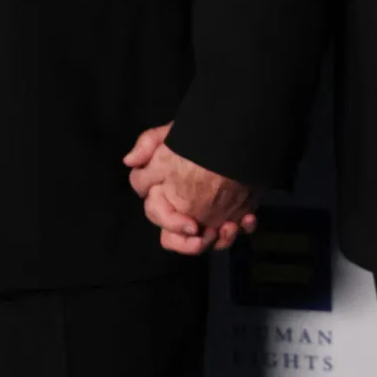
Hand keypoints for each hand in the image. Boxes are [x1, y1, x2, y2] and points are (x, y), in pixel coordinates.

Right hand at [123, 124, 256, 255]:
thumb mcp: (172, 134)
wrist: (235, 132)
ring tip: (231, 226)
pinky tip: (248, 218)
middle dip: (191, 244)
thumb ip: (148, 144)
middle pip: (178, 238)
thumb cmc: (199, 134)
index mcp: (166, 194)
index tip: (191, 225)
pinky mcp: (233, 211)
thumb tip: (128, 161)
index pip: (158, 216)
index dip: (171, 223)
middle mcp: (184, 209)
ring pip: (208, 241)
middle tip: (207, 234)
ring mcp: (209, 213)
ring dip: (220, 239)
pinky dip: (243, 227)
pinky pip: (237, 228)